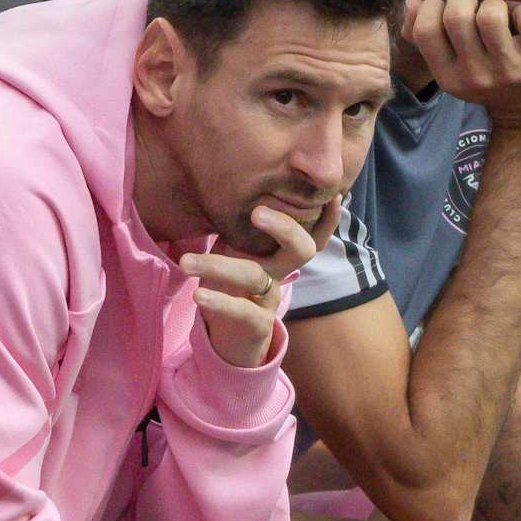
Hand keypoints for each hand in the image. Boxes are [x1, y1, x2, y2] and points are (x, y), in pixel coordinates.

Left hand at [182, 198, 337, 367]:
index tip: (335, 196)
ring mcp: (271, 299)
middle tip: (256, 212)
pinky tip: (198, 294)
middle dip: (284, 227)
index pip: (312, 232)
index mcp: (278, 251)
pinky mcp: (257, 325)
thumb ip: (237, 224)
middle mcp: (280, 272)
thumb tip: (226, 184)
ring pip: (255, 276)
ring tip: (185, 262)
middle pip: (301, 249)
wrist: (227, 336)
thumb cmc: (230, 282)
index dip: (328, 218)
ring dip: (216, 265)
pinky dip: (221, 302)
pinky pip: (244, 312)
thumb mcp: (236, 249)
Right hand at [403, 0, 520, 129]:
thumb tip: (411, 2)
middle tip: (474, 4)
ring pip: (491, 14)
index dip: (432, 7)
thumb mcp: (455, 69)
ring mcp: (508, 70)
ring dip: (495, 4)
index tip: (445, 8)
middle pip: (456, 16)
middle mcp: (475, 76)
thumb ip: (428, 38)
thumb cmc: (491, 80)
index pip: (425, 30)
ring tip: (500, 14)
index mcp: (449, 78)